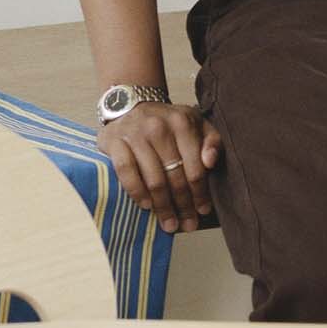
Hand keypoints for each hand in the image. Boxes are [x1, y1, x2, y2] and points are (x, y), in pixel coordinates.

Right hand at [97, 101, 221, 232]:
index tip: (202, 211)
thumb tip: (210, 162)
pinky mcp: (114, 141)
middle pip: (174, 176)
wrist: (131, 103)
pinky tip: (146, 205)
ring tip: (169, 223)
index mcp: (182, 122)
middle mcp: (158, 126)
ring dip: (162, 206)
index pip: (195, 167)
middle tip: (187, 224)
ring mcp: (135, 134)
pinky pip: (126, 172)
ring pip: (153, 178)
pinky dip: (137, 191)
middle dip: (183, 205)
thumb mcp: (196, 123)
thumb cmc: (168, 121)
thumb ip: (211, 141)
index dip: (200, 193)